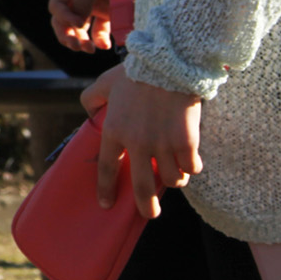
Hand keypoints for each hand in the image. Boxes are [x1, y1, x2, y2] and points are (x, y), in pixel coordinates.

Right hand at [49, 0, 110, 51]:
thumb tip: (75, 24)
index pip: (57, 5)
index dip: (64, 17)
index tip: (78, 24)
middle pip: (64, 20)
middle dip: (68, 34)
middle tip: (77, 46)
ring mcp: (92, 4)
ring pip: (79, 29)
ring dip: (81, 40)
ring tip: (89, 50)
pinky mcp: (108, 13)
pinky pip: (99, 30)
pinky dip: (99, 40)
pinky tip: (105, 46)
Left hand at [82, 63, 201, 221]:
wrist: (168, 65)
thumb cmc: (135, 73)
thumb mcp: (105, 83)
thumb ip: (91, 98)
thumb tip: (88, 112)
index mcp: (114, 131)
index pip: (107, 168)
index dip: (106, 188)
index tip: (106, 204)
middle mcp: (137, 143)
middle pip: (142, 187)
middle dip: (147, 207)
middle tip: (150, 214)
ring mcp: (163, 145)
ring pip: (173, 179)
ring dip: (174, 180)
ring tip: (175, 176)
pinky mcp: (187, 143)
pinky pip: (192, 168)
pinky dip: (192, 168)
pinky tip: (191, 164)